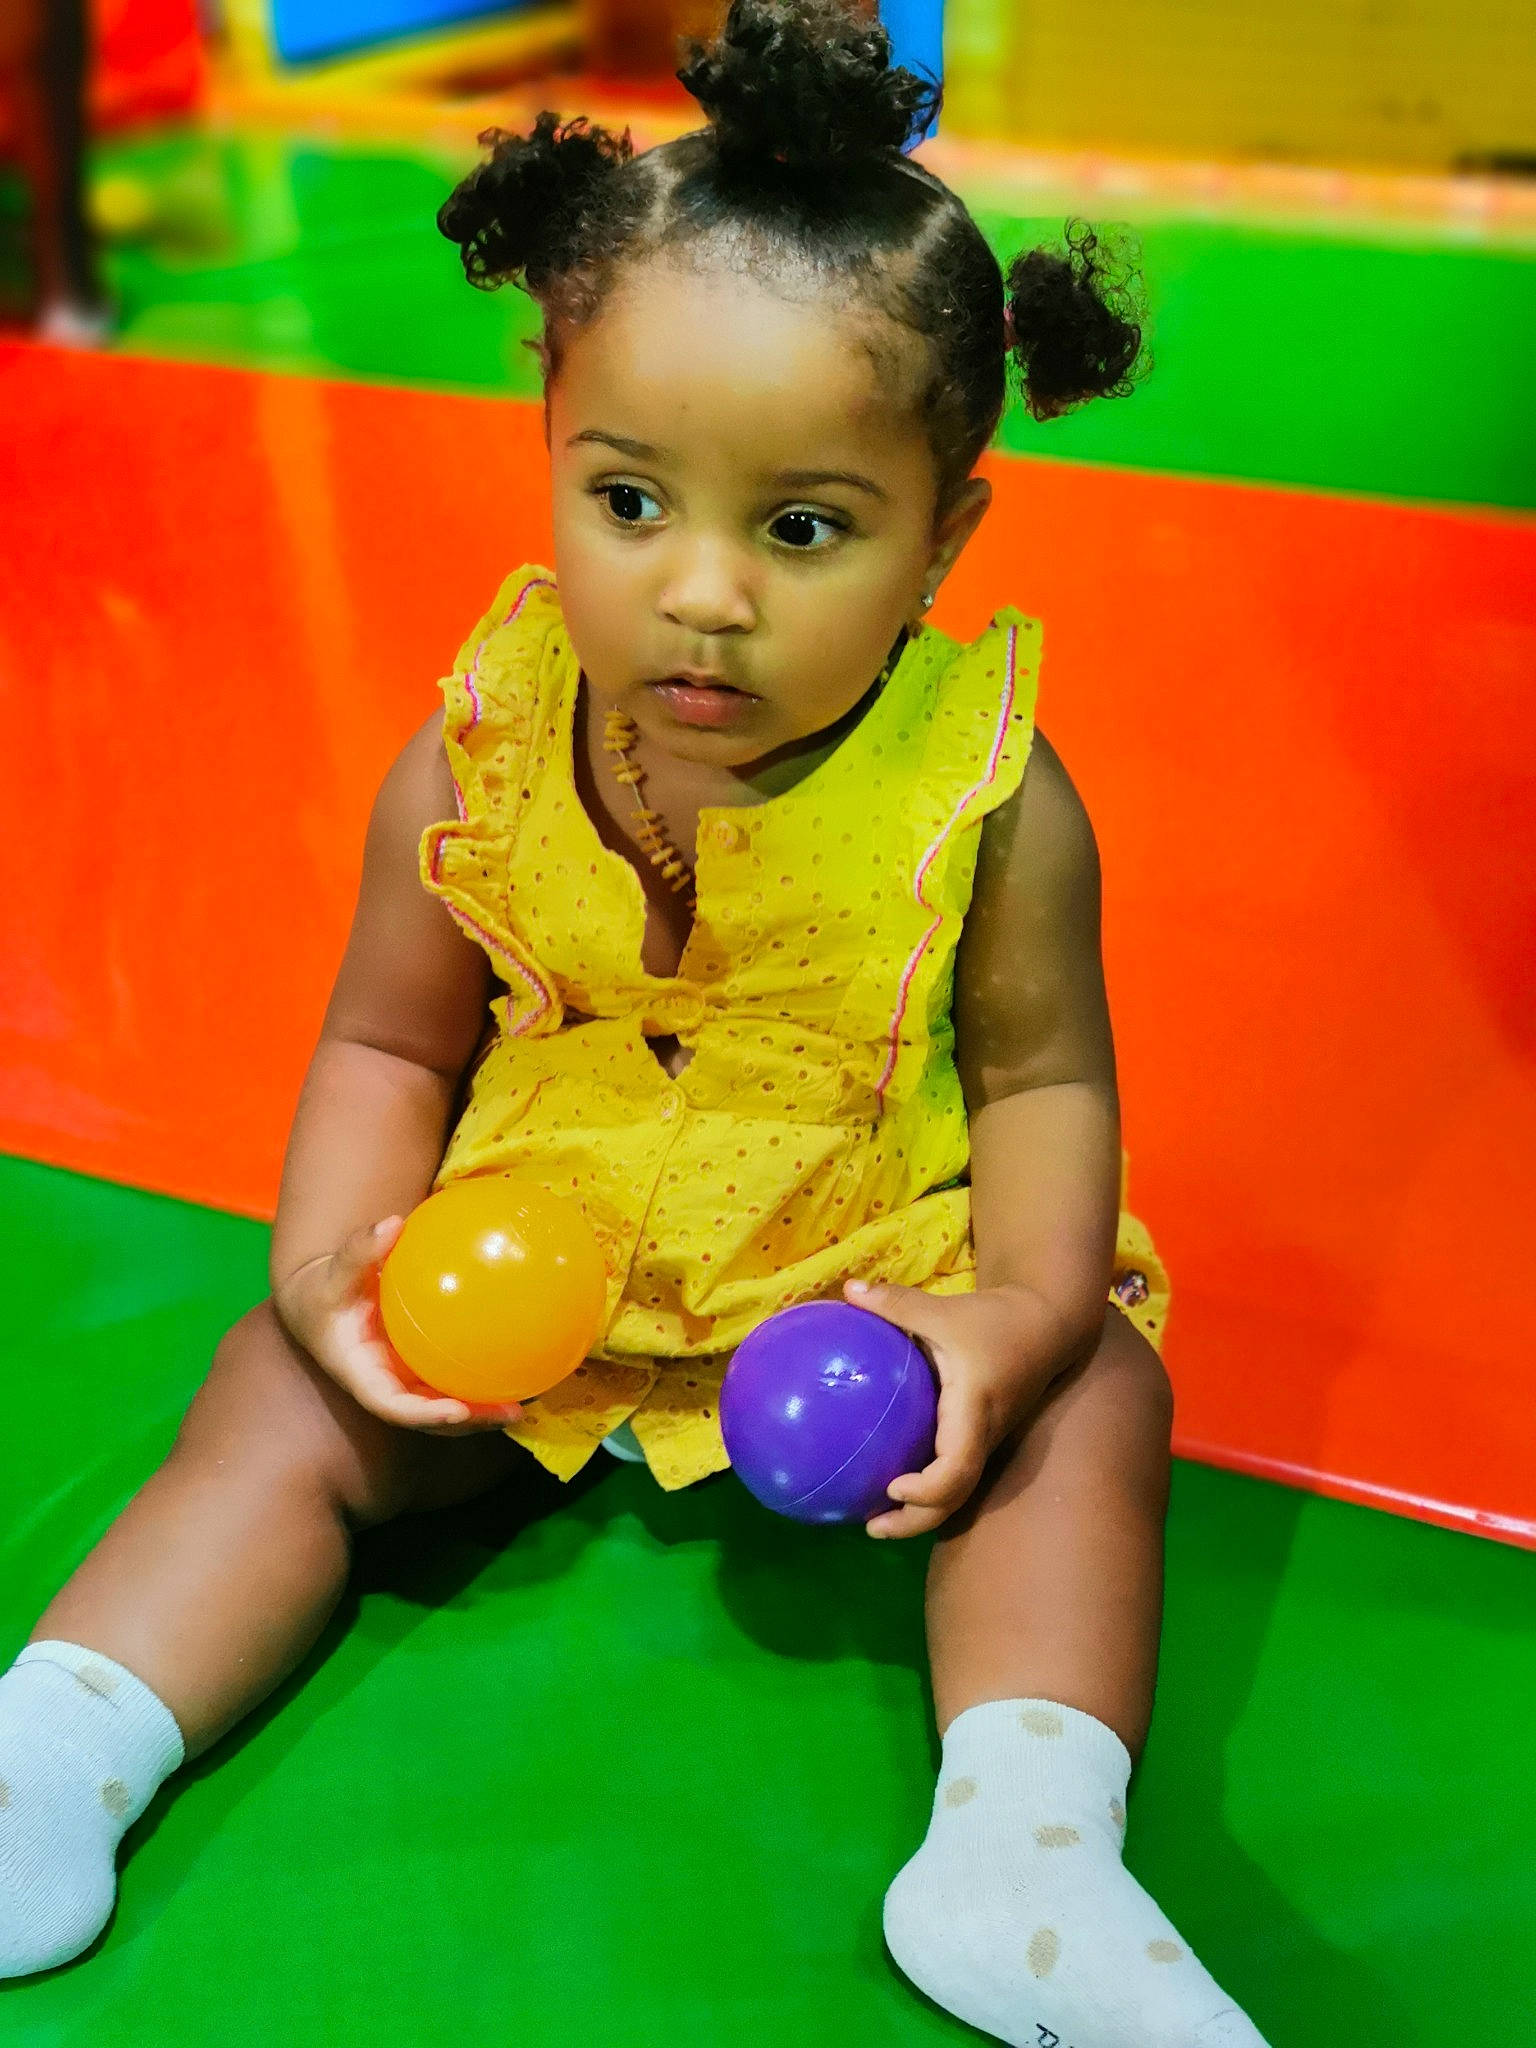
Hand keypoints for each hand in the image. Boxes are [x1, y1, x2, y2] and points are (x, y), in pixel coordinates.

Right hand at [274, 1218, 524, 1436]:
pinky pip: (452, 1381)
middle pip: (429, 1418)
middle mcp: (387, 1387)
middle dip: (469, 1421)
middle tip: (511, 1412)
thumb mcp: (334, 1271)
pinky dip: (481, 1381)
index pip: (392, 1406)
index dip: (424, 1414)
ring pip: (445, 1407)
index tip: (456, 1411)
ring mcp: (405, 1383)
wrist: (322, 1304)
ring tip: (525, 1404)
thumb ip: (361, 1250)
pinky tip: (519, 1367)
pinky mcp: (420, 1371)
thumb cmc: (325, 1290)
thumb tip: (393, 1224)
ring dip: (483, 1410)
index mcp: (362, 1375)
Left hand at [843, 1278, 1086, 1538]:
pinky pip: (955, 1475)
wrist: (1048, 1325)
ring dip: (920, 1512)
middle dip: (915, 1522)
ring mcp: (985, 1443)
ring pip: (957, 1493)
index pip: (956, 1469)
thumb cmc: (997, 1320)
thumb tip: (846, 1291)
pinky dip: (928, 1489)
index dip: (926, 1489)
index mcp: (974, 1412)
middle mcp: (982, 1437)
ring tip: (876, 1516)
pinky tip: (893, 1480)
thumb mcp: (944, 1309)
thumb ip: (895, 1303)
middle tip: (871, 1527)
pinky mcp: (982, 1438)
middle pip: (955, 1498)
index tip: (892, 1486)